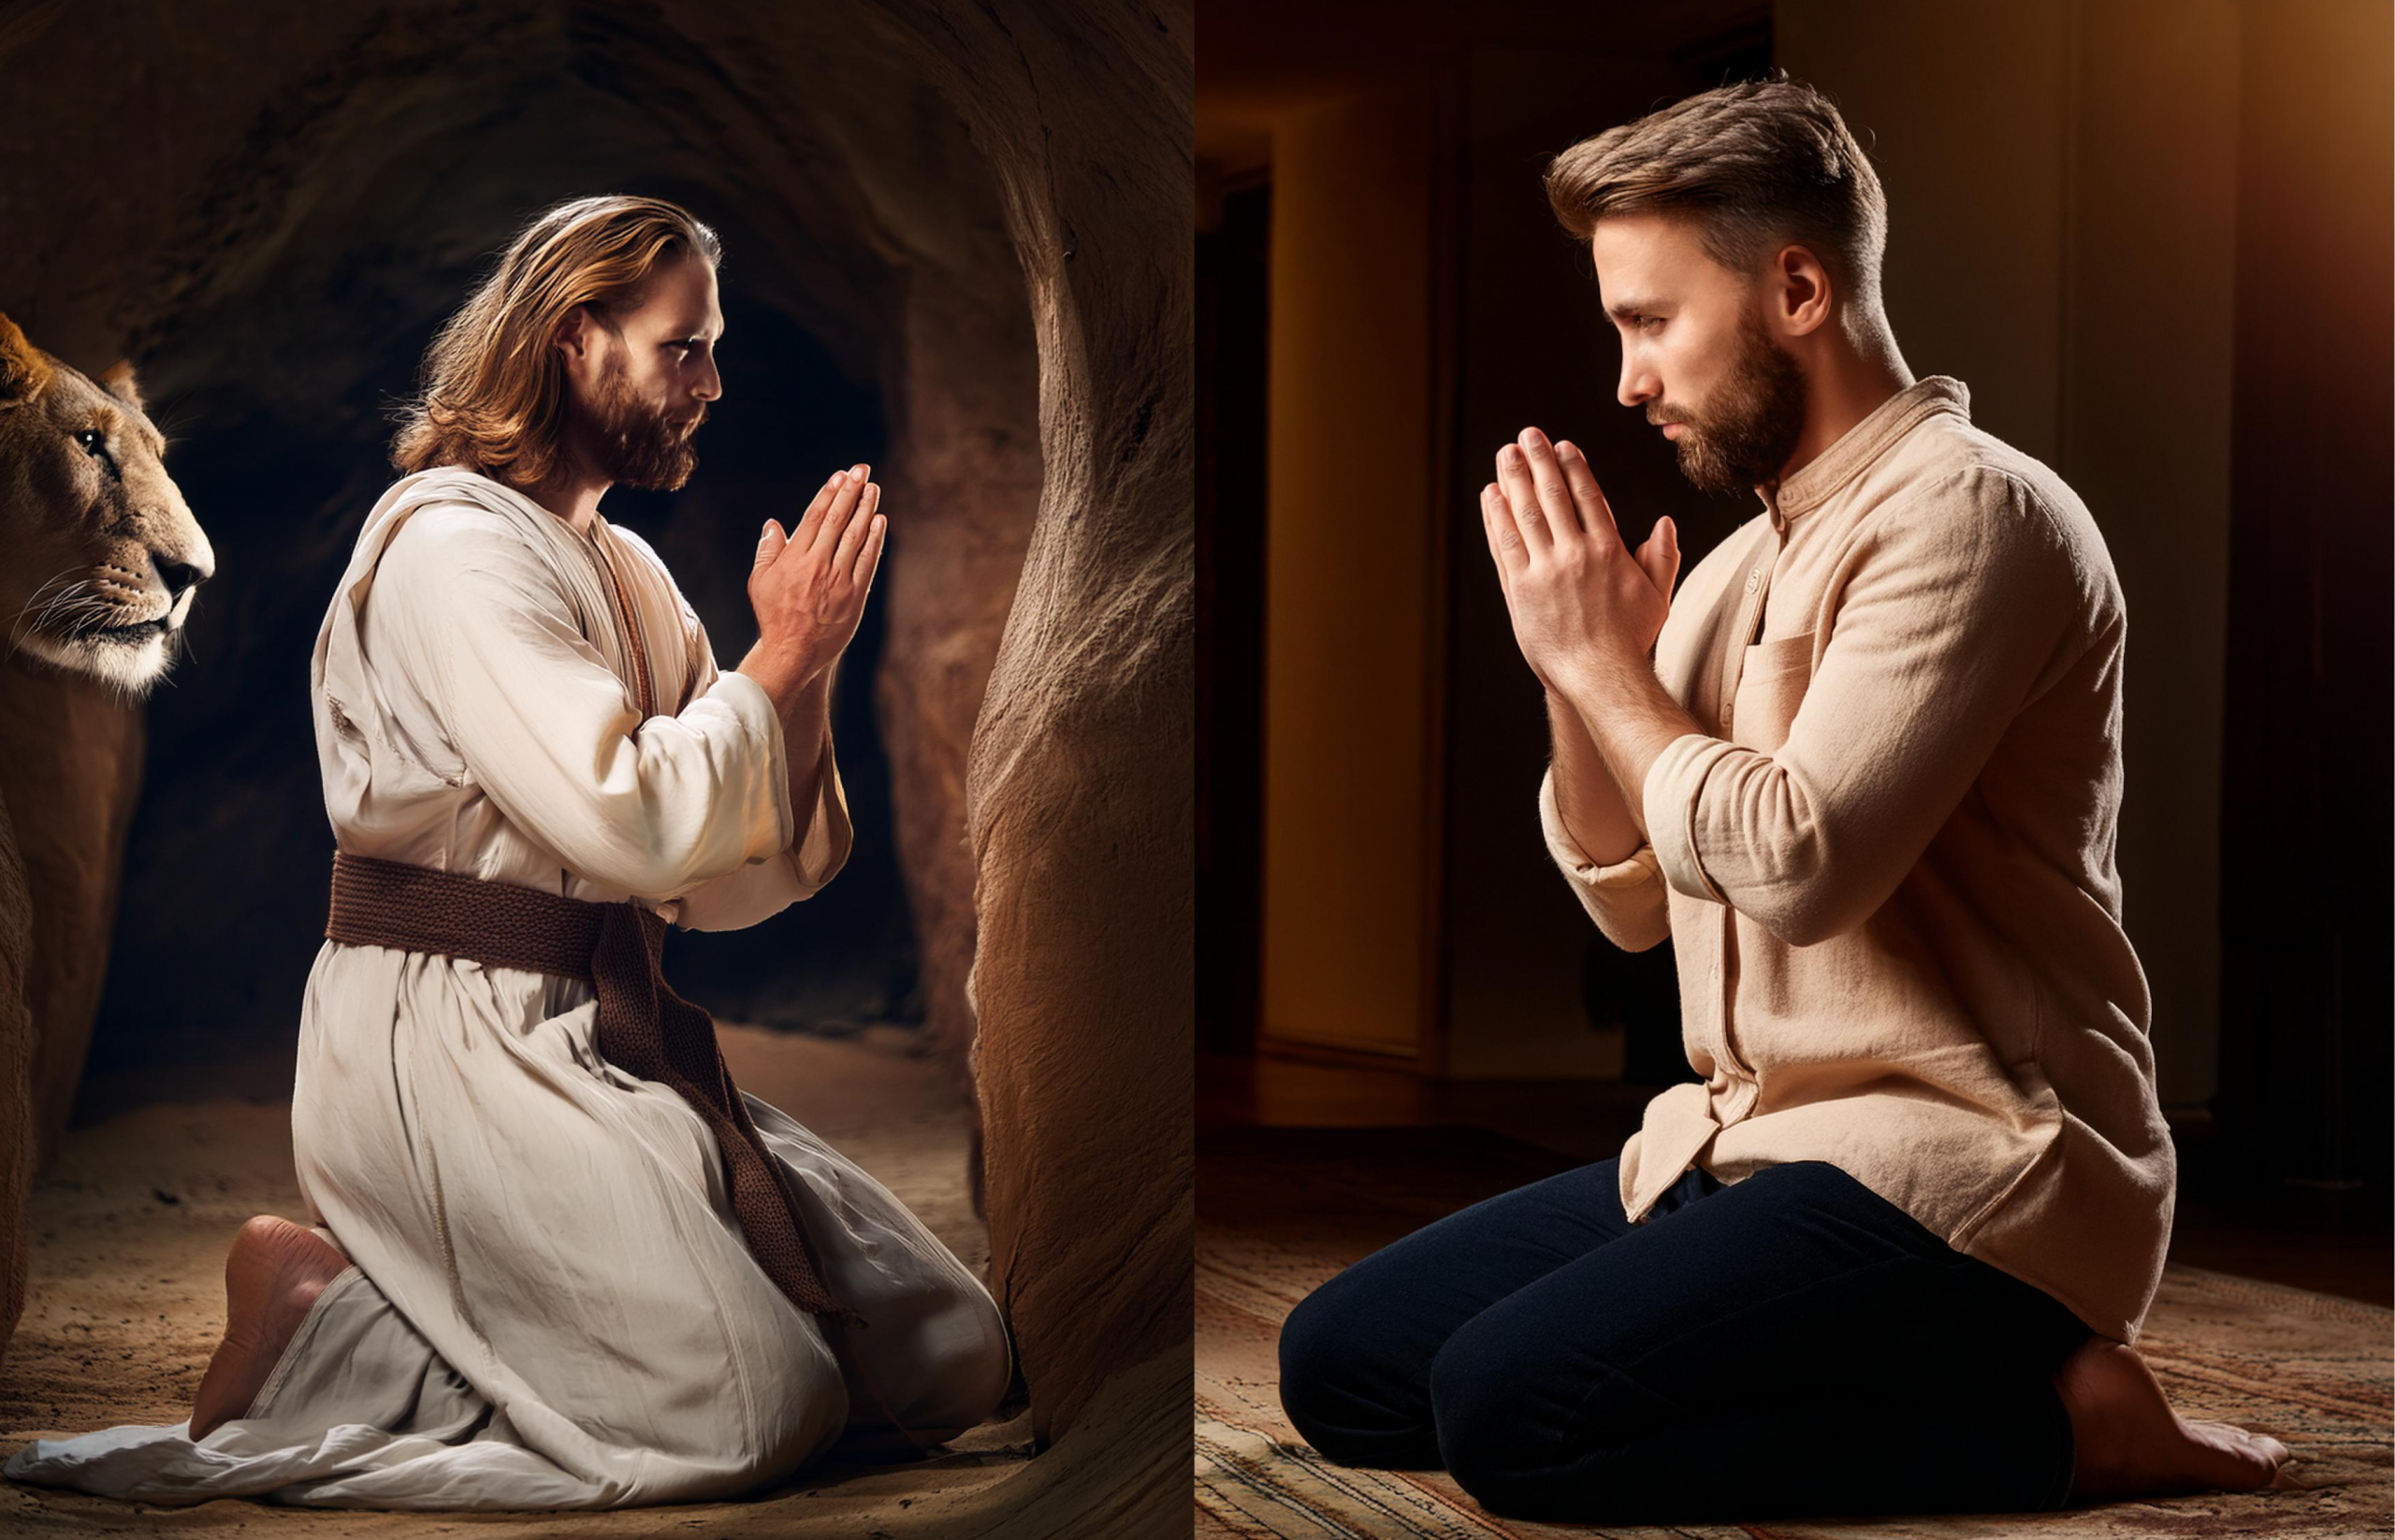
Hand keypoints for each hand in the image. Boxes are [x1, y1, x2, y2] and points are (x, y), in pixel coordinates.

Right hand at [749, 464, 886, 684]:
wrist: (793, 651)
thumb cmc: (774, 615)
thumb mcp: (760, 581)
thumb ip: (768, 551)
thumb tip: (774, 524)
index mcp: (794, 558)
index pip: (815, 517)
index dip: (829, 494)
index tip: (840, 476)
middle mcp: (817, 565)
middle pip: (837, 520)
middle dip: (851, 492)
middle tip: (862, 471)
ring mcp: (838, 580)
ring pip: (855, 537)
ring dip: (865, 510)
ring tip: (873, 489)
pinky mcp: (855, 595)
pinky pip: (868, 562)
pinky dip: (874, 540)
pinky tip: (879, 521)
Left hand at [1480, 427, 1678, 695]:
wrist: (1599, 676)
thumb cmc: (1630, 640)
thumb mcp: (1657, 596)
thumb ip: (1662, 557)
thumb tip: (1665, 523)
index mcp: (1608, 551)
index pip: (1588, 497)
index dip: (1573, 468)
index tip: (1563, 446)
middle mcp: (1575, 555)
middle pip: (1553, 496)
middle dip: (1539, 461)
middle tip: (1528, 435)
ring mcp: (1545, 571)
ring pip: (1525, 514)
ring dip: (1514, 479)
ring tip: (1506, 454)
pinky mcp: (1520, 590)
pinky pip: (1506, 545)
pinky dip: (1496, 518)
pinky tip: (1491, 496)